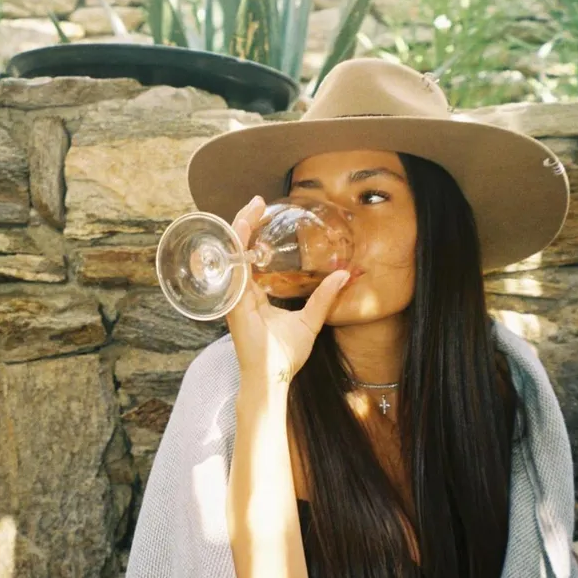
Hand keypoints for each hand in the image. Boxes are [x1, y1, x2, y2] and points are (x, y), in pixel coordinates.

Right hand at [226, 195, 350, 384]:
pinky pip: (234, 269)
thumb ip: (324, 297)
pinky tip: (241, 230)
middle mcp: (241, 292)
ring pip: (233, 254)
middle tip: (257, 201)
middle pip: (238, 250)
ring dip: (239, 228)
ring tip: (251, 207)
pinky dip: (236, 248)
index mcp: (255, 295)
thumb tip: (344, 275)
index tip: (264, 212)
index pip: (251, 257)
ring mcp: (235, 297)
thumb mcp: (311, 321)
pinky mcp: (234, 303)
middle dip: (245, 222)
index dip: (255, 234)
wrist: (272, 377)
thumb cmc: (285, 355)